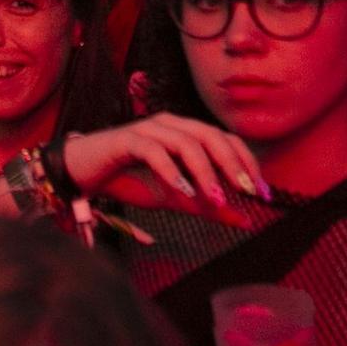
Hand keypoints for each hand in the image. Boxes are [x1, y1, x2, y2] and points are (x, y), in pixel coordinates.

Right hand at [61, 112, 266, 221]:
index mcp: (185, 132)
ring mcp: (147, 128)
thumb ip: (209, 207)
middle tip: (247, 193)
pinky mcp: (126, 139)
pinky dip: (170, 170)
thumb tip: (246, 221)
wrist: (84, 174)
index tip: (262, 194)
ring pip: (185, 141)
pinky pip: (153, 150)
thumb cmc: (130, 180)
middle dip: (233, 164)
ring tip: (215, 199)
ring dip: (204, 171)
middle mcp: (170, 124)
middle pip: (211, 136)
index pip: (225, 140)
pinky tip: (182, 191)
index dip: (247, 163)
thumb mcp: (176, 198)